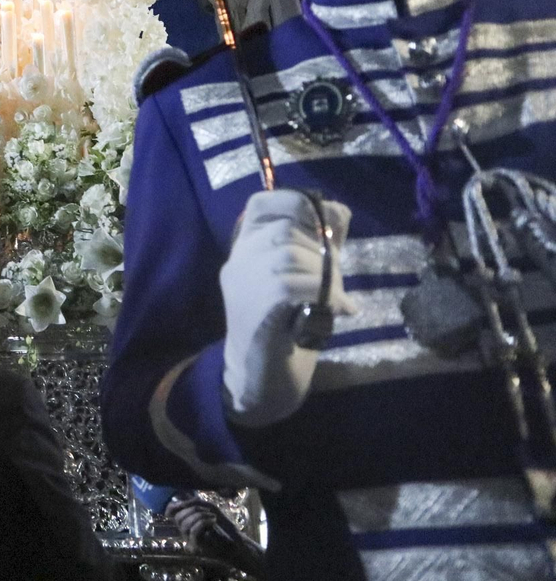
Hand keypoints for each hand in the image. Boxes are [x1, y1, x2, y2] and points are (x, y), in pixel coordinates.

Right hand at [164, 496, 231, 553]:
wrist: (237, 542)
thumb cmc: (224, 525)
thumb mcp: (209, 508)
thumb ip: (194, 503)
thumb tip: (178, 502)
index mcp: (187, 523)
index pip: (172, 514)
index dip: (172, 507)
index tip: (182, 502)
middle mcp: (186, 533)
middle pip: (178, 518)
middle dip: (192, 510)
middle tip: (207, 510)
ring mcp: (191, 541)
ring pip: (185, 525)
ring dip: (200, 516)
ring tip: (212, 516)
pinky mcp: (198, 547)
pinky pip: (194, 531)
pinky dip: (203, 522)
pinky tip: (213, 521)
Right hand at [221, 190, 356, 425]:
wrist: (260, 378)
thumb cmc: (284, 328)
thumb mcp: (302, 280)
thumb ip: (319, 246)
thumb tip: (340, 210)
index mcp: (244, 251)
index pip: (258, 206)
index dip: (293, 202)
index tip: (323, 220)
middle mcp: (237, 262)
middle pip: (284, 230)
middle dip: (321, 249)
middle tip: (338, 276)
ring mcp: (242, 286)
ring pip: (288, 254)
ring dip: (326, 273)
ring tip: (339, 297)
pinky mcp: (256, 310)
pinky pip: (292, 285)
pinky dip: (326, 293)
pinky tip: (343, 310)